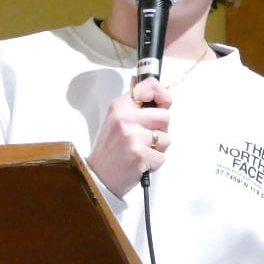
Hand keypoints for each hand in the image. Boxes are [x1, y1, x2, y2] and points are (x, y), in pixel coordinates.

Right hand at [87, 77, 171, 195]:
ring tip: (141, 151)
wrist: (97, 178)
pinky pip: (162, 157)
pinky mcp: (140, 154)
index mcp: (120, 106)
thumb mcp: (116, 120)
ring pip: (166, 138)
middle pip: (165, 115)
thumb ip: (136, 108)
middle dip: (161, 130)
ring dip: (158, 148)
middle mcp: (125, 117)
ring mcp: (132, 136)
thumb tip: (158, 95)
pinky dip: (154, 163)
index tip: (163, 104)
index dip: (163, 96)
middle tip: (145, 139)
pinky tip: (139, 163)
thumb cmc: (109, 151)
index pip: (150, 86)